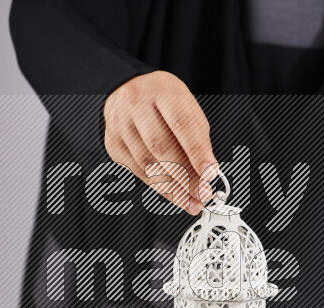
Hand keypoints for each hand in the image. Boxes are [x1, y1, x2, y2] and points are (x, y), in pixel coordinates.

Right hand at [103, 71, 216, 214]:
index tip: (210, 173)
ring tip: (192, 201)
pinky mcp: (113, 143)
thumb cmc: (164, 102)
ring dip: (173, 188)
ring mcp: (121, 125)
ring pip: (148, 163)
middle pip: (161, 146)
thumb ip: (198, 137)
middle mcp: (137, 105)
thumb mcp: (187, 107)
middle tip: (203, 193)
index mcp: (162, 90)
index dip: (197, 151)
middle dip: (185, 176)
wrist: (129, 92)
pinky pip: (138, 171)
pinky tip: (175, 195)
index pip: (181, 124)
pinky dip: (159, 187)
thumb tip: (207, 172)